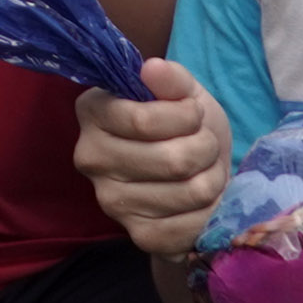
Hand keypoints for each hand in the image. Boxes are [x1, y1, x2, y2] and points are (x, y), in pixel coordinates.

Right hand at [72, 58, 231, 256]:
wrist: (191, 171)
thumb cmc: (184, 125)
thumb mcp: (184, 93)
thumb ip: (172, 79)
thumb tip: (152, 68)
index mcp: (92, 112)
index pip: (143, 121)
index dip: (186, 116)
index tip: (193, 113)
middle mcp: (90, 158)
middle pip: (172, 160)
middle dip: (205, 148)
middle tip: (205, 144)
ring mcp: (110, 201)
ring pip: (189, 192)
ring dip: (213, 179)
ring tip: (206, 170)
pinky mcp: (138, 234)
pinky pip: (189, 226)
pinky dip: (210, 211)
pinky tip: (202, 200)